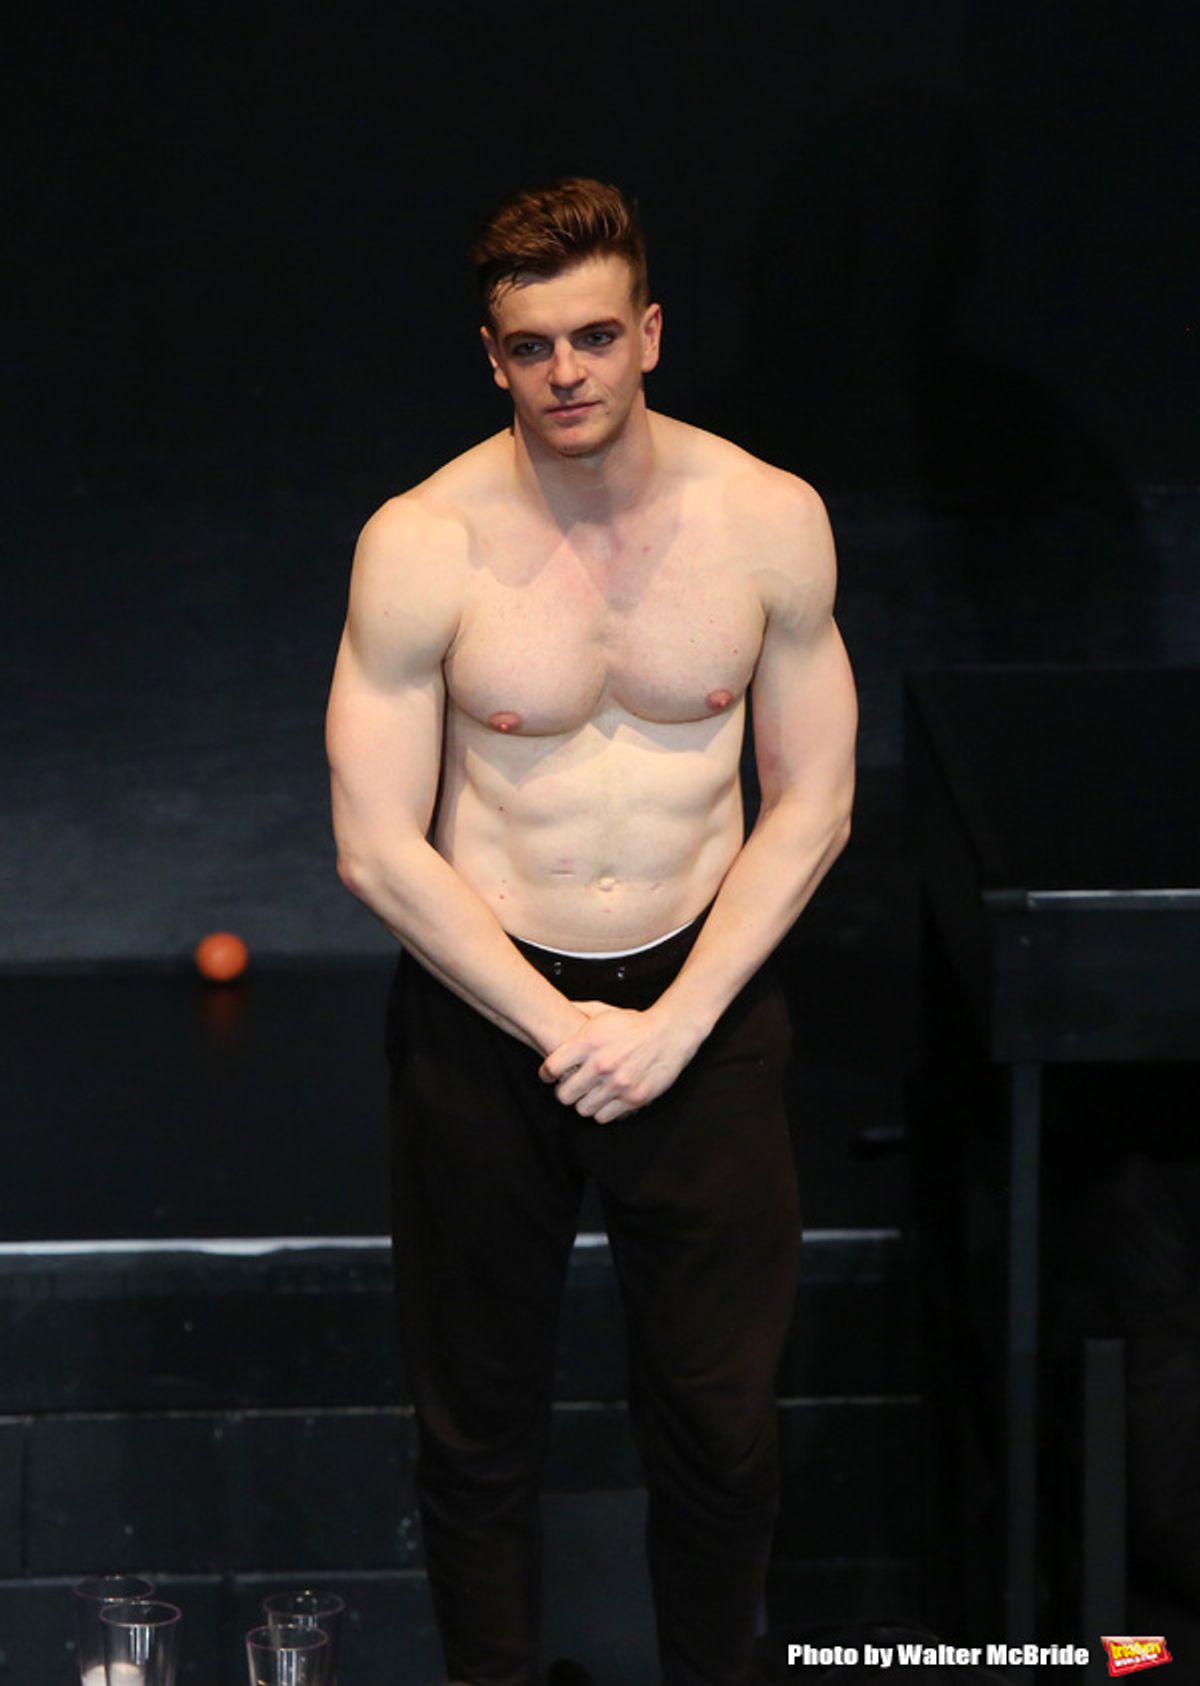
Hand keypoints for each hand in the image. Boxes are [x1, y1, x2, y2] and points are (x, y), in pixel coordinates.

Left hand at [538, 1002, 705, 1123]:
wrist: (670, 1032)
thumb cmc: (634, 1024)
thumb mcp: (604, 1012)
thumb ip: (578, 1012)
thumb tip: (556, 1006)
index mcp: (589, 1042)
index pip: (552, 1068)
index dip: (548, 1074)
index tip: (551, 1075)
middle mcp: (601, 1064)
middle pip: (564, 1095)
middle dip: (565, 1092)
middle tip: (571, 1087)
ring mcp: (618, 1084)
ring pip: (583, 1109)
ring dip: (584, 1103)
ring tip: (589, 1094)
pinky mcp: (633, 1098)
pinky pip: (604, 1116)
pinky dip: (602, 1110)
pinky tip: (606, 1100)